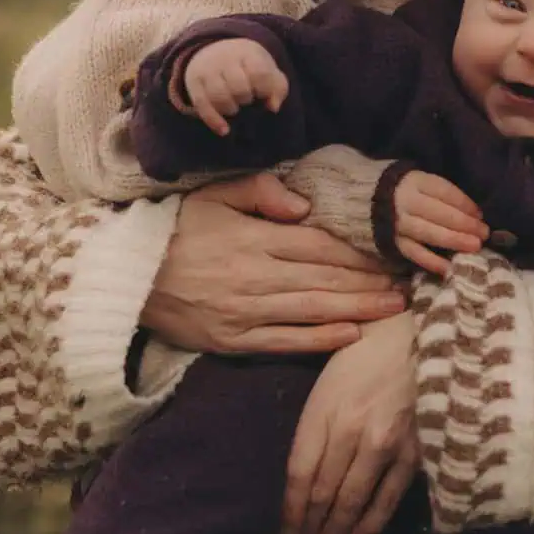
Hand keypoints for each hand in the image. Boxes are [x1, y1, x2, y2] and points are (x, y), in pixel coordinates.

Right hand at [138, 173, 403, 355]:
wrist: (126, 277)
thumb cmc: (175, 230)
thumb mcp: (213, 195)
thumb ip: (260, 191)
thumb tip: (302, 206)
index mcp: (252, 237)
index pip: (318, 245)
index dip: (358, 251)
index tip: (390, 252)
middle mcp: (253, 276)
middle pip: (324, 280)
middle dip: (370, 282)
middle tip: (407, 284)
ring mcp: (243, 311)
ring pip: (312, 311)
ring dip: (357, 310)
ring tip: (393, 309)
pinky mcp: (233, 340)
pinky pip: (284, 342)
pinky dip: (320, 341)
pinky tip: (351, 336)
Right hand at [181, 38, 288, 135]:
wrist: (212, 50)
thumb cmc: (247, 65)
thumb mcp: (267, 68)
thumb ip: (278, 87)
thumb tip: (273, 107)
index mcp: (247, 52)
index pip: (259, 73)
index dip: (264, 89)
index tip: (263, 94)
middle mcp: (225, 59)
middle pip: (239, 87)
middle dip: (246, 98)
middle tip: (247, 98)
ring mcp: (207, 70)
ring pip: (219, 96)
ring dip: (231, 108)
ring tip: (235, 107)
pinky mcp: (194, 83)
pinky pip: (202, 105)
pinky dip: (213, 121)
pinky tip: (224, 130)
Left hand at [285, 310, 420, 533]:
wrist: (420, 333)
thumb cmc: (366, 349)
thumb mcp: (328, 380)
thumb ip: (315, 425)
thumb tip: (306, 475)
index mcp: (323, 409)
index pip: (300, 473)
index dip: (291, 508)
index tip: (286, 531)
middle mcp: (350, 430)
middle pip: (323, 491)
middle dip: (311, 524)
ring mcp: (384, 442)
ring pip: (353, 498)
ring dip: (337, 529)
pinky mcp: (414, 449)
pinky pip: (390, 494)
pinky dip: (373, 520)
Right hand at [391, 170, 487, 275]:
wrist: (357, 199)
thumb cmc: (397, 190)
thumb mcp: (415, 181)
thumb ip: (437, 193)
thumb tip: (471, 212)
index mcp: (414, 181)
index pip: (444, 191)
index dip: (464, 203)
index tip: (480, 214)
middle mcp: (405, 200)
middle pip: (440, 213)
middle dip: (465, 224)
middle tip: (484, 233)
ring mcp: (397, 222)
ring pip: (429, 233)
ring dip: (454, 240)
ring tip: (474, 247)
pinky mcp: (391, 242)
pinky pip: (414, 252)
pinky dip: (432, 261)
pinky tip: (449, 267)